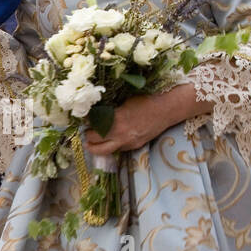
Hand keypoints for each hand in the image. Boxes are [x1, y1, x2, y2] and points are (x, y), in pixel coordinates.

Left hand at [84, 84, 204, 154]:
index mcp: (117, 121)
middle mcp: (121, 135)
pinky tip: (109, 139)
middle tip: (85, 132)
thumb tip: (95, 112)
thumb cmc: (147, 100)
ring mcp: (128, 143)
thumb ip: (111, 110)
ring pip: (105, 151)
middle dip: (87, 138)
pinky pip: (118, 149)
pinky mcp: (135, 146)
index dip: (86, 124)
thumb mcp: (125, 101)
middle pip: (96, 143)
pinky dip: (110, 145)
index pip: (93, 127)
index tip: (82, 120)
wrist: (168, 109)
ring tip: (91, 141)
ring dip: (96, 147)